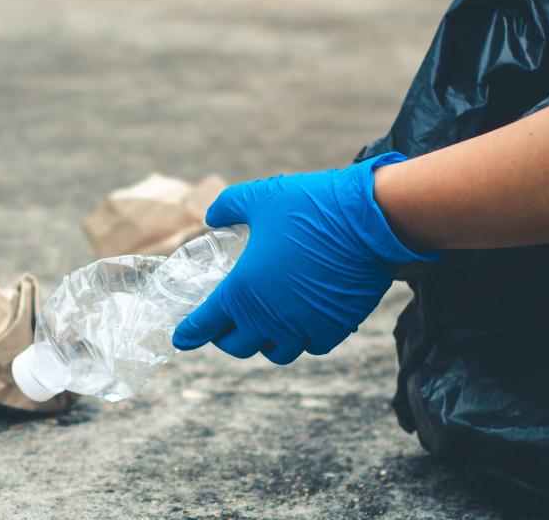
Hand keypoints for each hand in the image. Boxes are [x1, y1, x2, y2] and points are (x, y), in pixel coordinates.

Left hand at [172, 153, 438, 363]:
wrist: (367, 221)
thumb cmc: (309, 207)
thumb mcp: (259, 197)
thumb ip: (229, 206)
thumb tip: (212, 214)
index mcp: (242, 291)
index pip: (205, 324)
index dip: (189, 333)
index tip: (181, 338)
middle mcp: (269, 317)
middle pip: (238, 346)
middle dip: (226, 337)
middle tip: (225, 324)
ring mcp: (304, 327)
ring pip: (275, 352)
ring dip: (265, 342)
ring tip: (263, 325)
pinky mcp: (335, 327)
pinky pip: (311, 346)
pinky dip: (302, 339)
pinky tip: (300, 322)